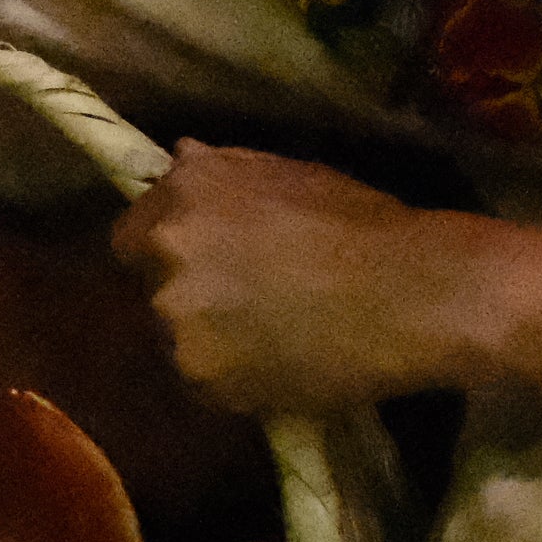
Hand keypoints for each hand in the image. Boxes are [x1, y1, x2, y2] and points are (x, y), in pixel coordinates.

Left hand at [110, 143, 492, 412]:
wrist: (411, 293)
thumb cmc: (363, 223)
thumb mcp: (285, 172)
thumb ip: (220, 173)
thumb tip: (177, 160)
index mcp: (182, 192)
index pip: (129, 237)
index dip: (163, 254)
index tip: (199, 267)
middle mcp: (167, 248)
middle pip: (151, 288)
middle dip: (188, 294)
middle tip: (245, 304)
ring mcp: (178, 316)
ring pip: (175, 337)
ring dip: (209, 339)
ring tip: (271, 339)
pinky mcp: (202, 374)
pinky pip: (204, 381)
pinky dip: (233, 378)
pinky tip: (281, 366)